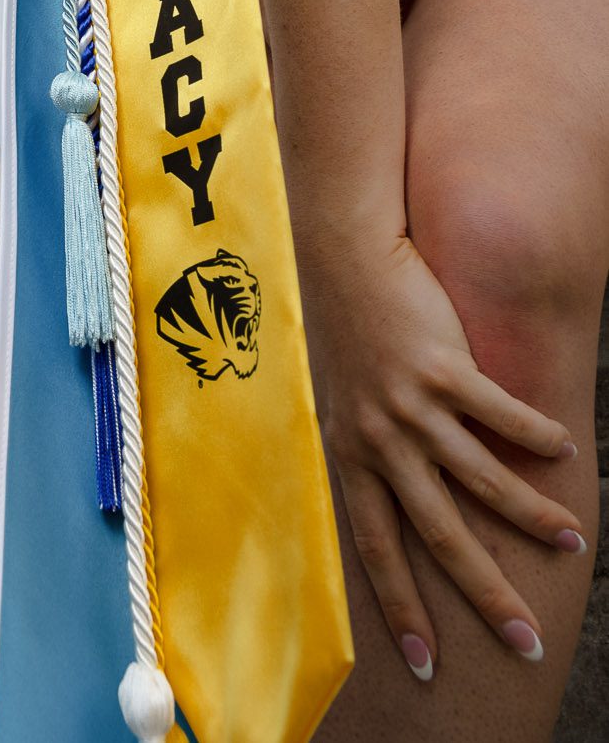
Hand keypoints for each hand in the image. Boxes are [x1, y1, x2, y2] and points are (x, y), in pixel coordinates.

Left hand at [300, 231, 583, 677]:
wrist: (347, 254)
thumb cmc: (352, 329)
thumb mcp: (346, 402)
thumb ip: (371, 453)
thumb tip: (401, 503)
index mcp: (352, 454)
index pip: (375, 548)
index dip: (401, 605)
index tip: (426, 662)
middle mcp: (379, 440)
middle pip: (439, 535)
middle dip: (485, 595)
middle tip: (525, 642)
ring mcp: (411, 405)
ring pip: (482, 480)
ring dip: (532, 516)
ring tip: (572, 541)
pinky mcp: (443, 368)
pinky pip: (500, 414)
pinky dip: (536, 436)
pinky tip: (566, 451)